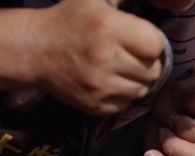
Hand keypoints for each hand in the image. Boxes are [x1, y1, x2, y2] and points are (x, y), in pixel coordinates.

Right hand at [30, 0, 163, 114]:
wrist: (34, 49)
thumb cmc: (69, 21)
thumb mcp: (95, 1)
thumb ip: (124, 1)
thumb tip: (159, 2)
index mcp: (109, 27)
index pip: (156, 45)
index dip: (152, 43)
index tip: (142, 41)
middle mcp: (105, 58)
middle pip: (153, 71)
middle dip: (147, 64)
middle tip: (132, 56)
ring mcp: (99, 85)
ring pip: (142, 90)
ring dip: (136, 81)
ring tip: (122, 69)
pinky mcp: (94, 104)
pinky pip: (125, 105)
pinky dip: (123, 96)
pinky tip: (111, 82)